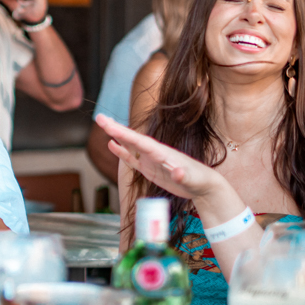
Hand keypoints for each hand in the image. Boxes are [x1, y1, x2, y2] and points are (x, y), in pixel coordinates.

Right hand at [95, 114, 224, 200]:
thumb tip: (176, 172)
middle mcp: (155, 153)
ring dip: (116, 135)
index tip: (111, 127)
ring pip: (130, 145)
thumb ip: (183, 175)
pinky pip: (132, 159)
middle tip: (99, 118)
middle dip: (116, 129)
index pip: (141, 142)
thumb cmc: (200, 181)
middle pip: (132, 138)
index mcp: (163, 153)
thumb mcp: (193, 180)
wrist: (205, 186)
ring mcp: (151, 160)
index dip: (125, 135)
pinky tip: (111, 144)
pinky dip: (121, 152)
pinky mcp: (150, 169)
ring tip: (102, 124)